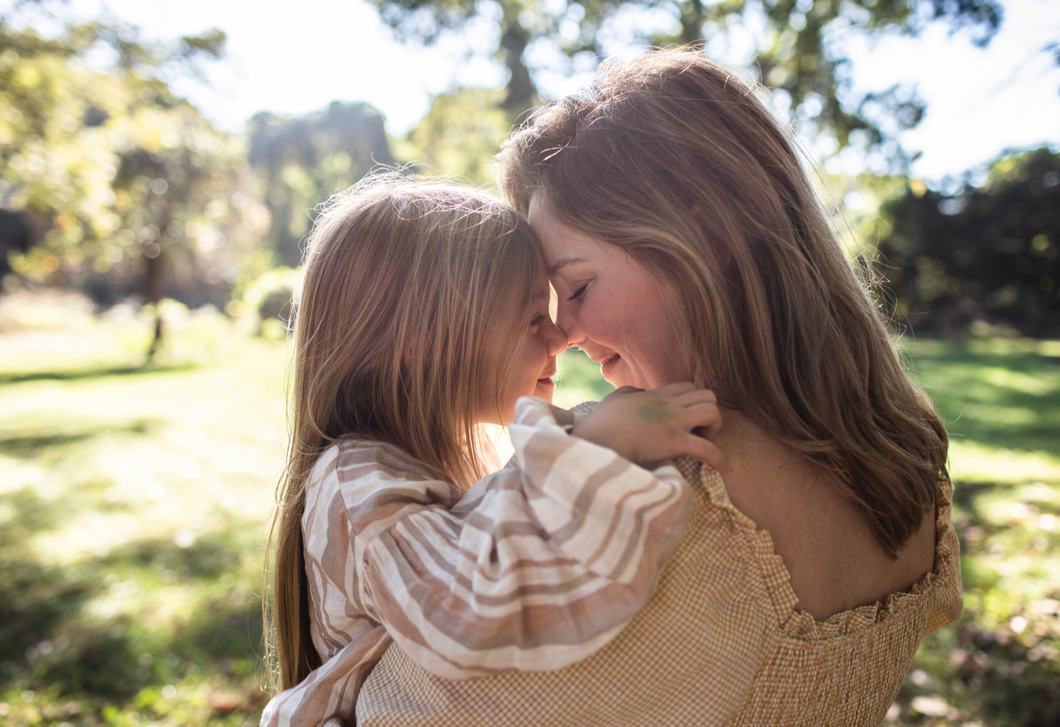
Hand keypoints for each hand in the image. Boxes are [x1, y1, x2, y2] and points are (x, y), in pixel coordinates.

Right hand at [571, 383, 723, 470]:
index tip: (687, 418)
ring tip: (705, 442)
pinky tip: (718, 466)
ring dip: (714, 428)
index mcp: (656, 395)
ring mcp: (674, 422)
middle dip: (710, 412)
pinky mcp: (675, 443)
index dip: (694, 401)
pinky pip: (707, 448)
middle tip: (699, 430)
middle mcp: (670, 405)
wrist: (598, 440)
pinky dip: (717, 458)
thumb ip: (630, 392)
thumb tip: (639, 392)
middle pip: (708, 395)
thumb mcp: (616, 398)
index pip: (689, 386)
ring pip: (713, 412)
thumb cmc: (602, 423)